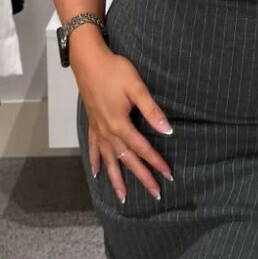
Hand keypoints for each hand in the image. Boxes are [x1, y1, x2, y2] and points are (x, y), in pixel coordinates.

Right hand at [74, 44, 172, 201]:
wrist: (88, 61)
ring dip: (116, 179)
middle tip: (155, 193)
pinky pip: (94, 148)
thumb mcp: (136, 87)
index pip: (142, 148)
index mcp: (120, 124)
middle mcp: (108, 131)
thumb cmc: (114, 70)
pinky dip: (95, 161)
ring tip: (122, 197)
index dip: (156, 162)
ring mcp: (98, 129)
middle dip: (141, 177)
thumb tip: (166, 130)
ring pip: (109, 160)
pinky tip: (95, 172)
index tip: (168, 175)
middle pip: (127, 159)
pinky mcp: (92, 123)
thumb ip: (151, 110)